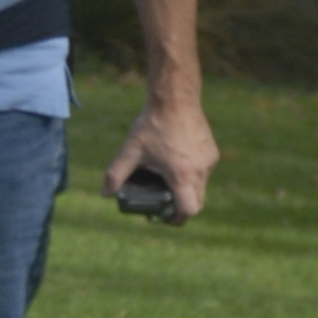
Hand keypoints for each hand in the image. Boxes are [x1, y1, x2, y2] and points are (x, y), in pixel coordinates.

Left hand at [102, 96, 220, 221]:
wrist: (175, 99)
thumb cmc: (153, 124)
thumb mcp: (130, 150)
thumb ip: (115, 174)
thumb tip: (105, 193)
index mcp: (182, 175)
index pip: (188, 210)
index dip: (177, 219)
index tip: (166, 217)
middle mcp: (200, 171)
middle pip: (197, 203)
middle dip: (181, 207)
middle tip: (164, 203)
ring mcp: (209, 161)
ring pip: (201, 187)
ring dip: (186, 189)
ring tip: (167, 179)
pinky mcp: (212, 151)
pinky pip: (204, 171)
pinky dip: (192, 174)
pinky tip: (176, 163)